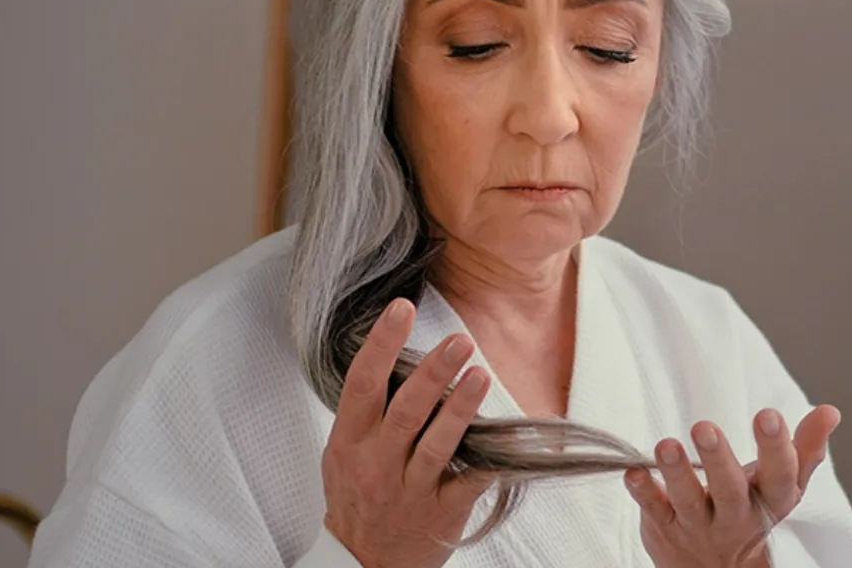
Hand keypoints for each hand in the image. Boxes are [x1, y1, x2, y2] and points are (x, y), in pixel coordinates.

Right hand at [321, 298, 495, 567]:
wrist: (364, 564)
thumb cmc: (356, 499)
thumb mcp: (343, 455)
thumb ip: (364, 413)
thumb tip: (391, 355)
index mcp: (350, 443)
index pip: (362, 385)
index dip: (380, 344)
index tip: (401, 308)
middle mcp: (377, 465)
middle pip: (405, 411)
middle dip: (433, 371)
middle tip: (459, 338)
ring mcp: (410, 491)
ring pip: (436, 444)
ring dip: (460, 408)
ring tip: (480, 374)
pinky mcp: (442, 513)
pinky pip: (469, 482)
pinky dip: (490, 459)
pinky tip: (508, 436)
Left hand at [621, 405, 840, 567]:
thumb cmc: (751, 510)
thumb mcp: (782, 486)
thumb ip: (804, 449)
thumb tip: (830, 412)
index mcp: (770, 502)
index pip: (779, 477)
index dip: (776, 448)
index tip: (768, 415)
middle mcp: (736, 517)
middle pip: (729, 491)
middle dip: (718, 459)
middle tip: (704, 427)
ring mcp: (699, 526)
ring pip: (689, 501)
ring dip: (677, 472)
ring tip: (666, 445)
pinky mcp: (665, 528)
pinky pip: (654, 510)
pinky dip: (643, 492)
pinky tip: (633, 472)